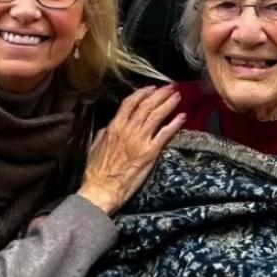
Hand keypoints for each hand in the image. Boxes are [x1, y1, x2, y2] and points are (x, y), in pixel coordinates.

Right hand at [77, 85, 185, 214]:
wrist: (102, 189)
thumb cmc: (96, 171)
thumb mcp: (95, 146)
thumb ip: (104, 133)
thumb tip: (110, 126)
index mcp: (114, 127)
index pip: (130, 103)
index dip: (143, 93)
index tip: (152, 88)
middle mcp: (128, 130)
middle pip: (147, 105)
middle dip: (160, 94)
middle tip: (170, 87)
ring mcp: (140, 140)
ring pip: (157, 115)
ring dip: (168, 103)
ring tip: (178, 96)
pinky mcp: (150, 153)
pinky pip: (165, 134)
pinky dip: (174, 123)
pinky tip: (182, 117)